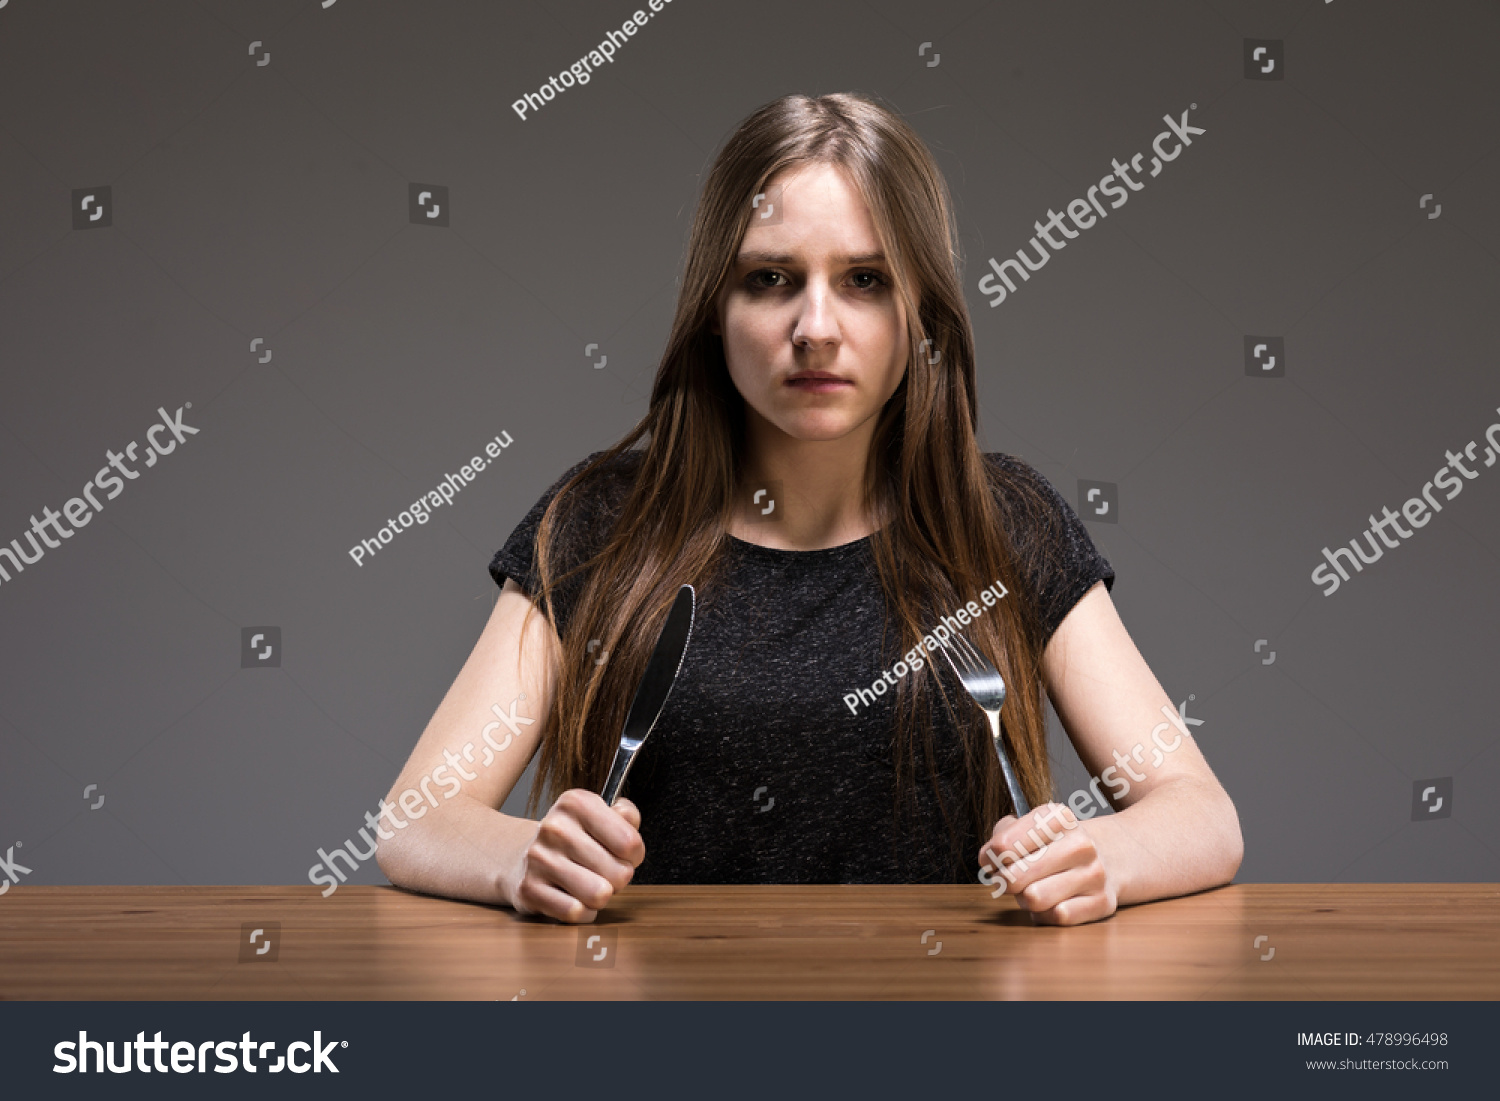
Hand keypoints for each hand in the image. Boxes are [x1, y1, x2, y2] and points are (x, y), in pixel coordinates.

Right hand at [507, 789, 645, 922]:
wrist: (523, 854)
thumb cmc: (574, 838)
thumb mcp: (601, 815)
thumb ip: (626, 816)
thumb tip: (629, 820)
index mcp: (576, 803)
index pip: (630, 842)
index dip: (635, 855)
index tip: (624, 855)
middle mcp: (555, 827)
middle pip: (619, 872)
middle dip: (619, 878)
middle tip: (606, 872)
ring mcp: (539, 859)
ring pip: (599, 895)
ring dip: (602, 896)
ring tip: (592, 885)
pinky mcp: (529, 889)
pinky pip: (576, 912)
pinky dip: (583, 912)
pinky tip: (575, 898)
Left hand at [977, 802, 1116, 925]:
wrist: (1110, 855)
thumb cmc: (1056, 844)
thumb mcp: (1030, 826)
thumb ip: (1002, 835)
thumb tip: (989, 858)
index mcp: (1059, 818)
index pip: (1004, 845)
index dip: (990, 857)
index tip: (991, 860)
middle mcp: (1080, 844)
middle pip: (1014, 876)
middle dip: (1004, 881)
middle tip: (1008, 879)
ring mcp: (1094, 874)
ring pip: (1034, 898)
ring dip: (1024, 899)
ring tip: (1030, 889)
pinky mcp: (1103, 902)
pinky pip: (1057, 916)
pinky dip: (1046, 914)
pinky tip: (1049, 903)